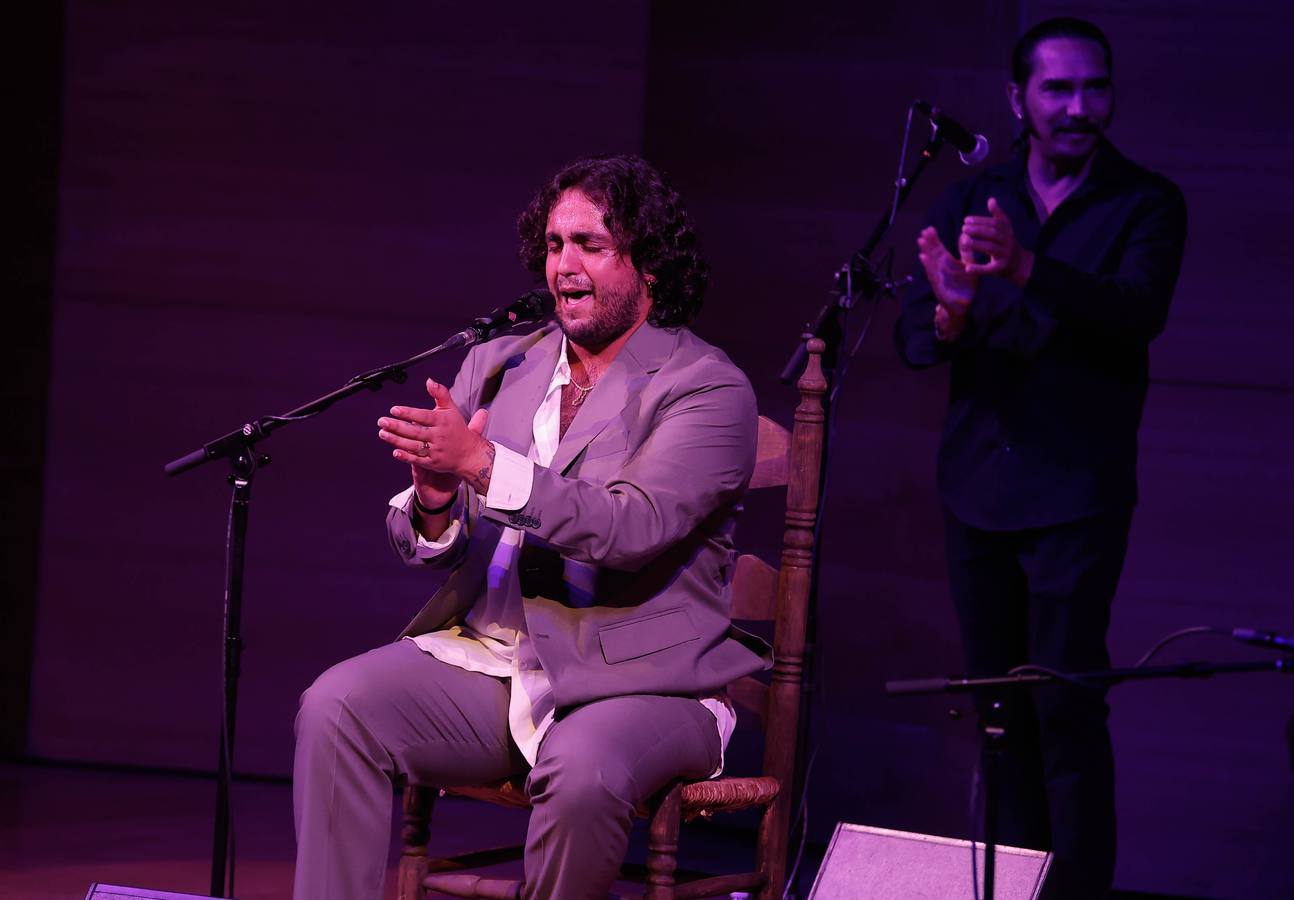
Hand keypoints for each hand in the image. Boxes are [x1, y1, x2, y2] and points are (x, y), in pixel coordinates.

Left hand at [378, 379, 492, 502]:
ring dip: (397, 440)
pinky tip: (395, 452)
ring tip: (382, 433)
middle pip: (416, 431)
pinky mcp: (433, 463)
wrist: (470, 454)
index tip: (394, 410)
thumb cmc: (457, 429)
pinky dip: (406, 457)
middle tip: (382, 421)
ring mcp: (436, 451)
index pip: (423, 416)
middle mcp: (440, 436)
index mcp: (443, 421)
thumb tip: (429, 380)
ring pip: (414, 445)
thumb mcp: (452, 409)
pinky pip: (418, 460)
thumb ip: (440, 394)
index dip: (408, 413)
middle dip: (397, 427)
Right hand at [917, 226, 975, 340]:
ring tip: (921, 241)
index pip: (939, 249)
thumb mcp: (968, 267)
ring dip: (926, 251)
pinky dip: (928, 266)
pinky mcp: (938, 286)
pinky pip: (932, 274)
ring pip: (930, 262)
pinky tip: (923, 257)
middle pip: (933, 254)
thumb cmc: (965, 286)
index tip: (929, 229)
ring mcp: (938, 277)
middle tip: (923, 231)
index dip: (935, 240)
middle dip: (928, 243)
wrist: (963, 306)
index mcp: (948, 263)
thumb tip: (965, 235)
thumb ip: (967, 253)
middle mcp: (941, 269)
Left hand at [960, 197, 1033, 285]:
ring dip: (977, 244)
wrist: (1020, 263)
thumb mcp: (1005, 229)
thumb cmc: (1007, 243)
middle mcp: (1008, 242)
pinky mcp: (1001, 268)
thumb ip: (998, 215)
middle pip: (993, 234)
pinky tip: (967, 267)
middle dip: (978, 230)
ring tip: (964, 241)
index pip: (994, 223)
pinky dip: (979, 268)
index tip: (966, 219)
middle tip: (964, 228)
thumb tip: (991, 199)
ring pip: (991, 248)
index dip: (981, 221)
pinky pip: (989, 268)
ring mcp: (1005, 255)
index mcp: (1007, 232)